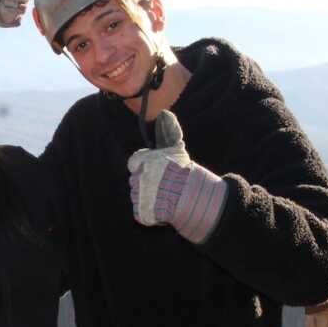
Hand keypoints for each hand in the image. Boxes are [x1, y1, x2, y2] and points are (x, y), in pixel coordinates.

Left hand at [127, 110, 226, 242]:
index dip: (145, 165)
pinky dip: (150, 212)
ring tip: (165, 195)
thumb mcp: (177, 148)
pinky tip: (162, 208)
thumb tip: (165, 112)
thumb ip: (169, 131)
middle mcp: (137, 179)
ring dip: (149, 196)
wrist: (193, 197)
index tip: (158, 170)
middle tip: (164, 184)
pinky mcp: (141, 214)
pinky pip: (140, 212)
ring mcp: (138, 198)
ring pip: (138, 196)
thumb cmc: (183, 170)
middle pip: (136, 179)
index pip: (135, 162)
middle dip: (148, 181)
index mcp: (142, 162)